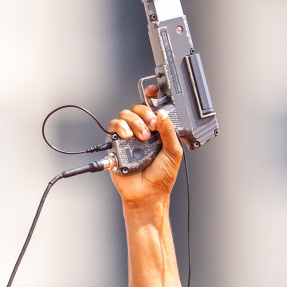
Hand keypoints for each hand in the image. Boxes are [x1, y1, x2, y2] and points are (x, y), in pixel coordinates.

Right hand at [108, 91, 183, 207]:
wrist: (147, 194)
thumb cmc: (161, 177)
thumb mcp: (173, 152)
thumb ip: (169, 131)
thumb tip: (163, 113)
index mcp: (157, 131)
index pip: (153, 109)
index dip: (152, 97)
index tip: (153, 93)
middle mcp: (142, 131)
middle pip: (137, 108)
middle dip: (144, 114)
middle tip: (151, 128)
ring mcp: (128, 137)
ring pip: (124, 115)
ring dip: (133, 122)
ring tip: (140, 137)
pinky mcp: (116, 144)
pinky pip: (113, 128)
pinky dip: (120, 128)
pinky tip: (127, 137)